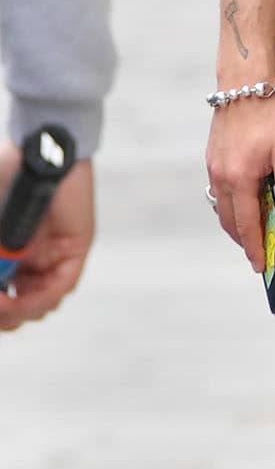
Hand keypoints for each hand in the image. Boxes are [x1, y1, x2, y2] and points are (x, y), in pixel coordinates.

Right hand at [0, 149, 95, 329]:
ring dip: (18, 311)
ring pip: (40, 303)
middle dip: (3, 317)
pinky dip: (39, 298)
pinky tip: (20, 298)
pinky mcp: (73, 250)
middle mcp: (29, 260)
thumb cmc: (5, 174)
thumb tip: (0, 287)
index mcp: (6, 254)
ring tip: (4, 303)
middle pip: (19, 308)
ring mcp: (52, 257)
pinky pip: (60, 286)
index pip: (2, 297)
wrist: (38, 151)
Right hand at [206, 96, 274, 268]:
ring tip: (253, 235)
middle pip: (230, 221)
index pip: (247, 224)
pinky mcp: (212, 160)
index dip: (254, 248)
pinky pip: (219, 192)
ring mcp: (214, 168)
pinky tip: (244, 206)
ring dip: (236, 224)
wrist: (244, 86)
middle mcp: (222, 177)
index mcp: (240, 178)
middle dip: (244, 241)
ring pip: (222, 208)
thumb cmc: (270, 115)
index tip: (260, 267)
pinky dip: (230, 206)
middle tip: (258, 256)